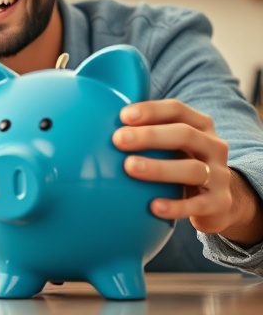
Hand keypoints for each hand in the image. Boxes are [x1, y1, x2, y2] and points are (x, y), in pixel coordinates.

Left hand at [112, 99, 231, 232]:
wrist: (219, 200)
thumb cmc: (181, 162)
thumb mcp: (171, 144)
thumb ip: (145, 130)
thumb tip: (96, 117)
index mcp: (199, 126)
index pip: (177, 110)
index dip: (151, 110)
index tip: (123, 116)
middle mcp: (213, 146)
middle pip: (185, 134)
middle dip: (150, 135)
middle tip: (118, 140)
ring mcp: (218, 175)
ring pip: (193, 169)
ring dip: (159, 168)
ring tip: (129, 167)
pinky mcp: (219, 203)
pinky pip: (197, 205)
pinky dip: (176, 206)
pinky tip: (153, 206)